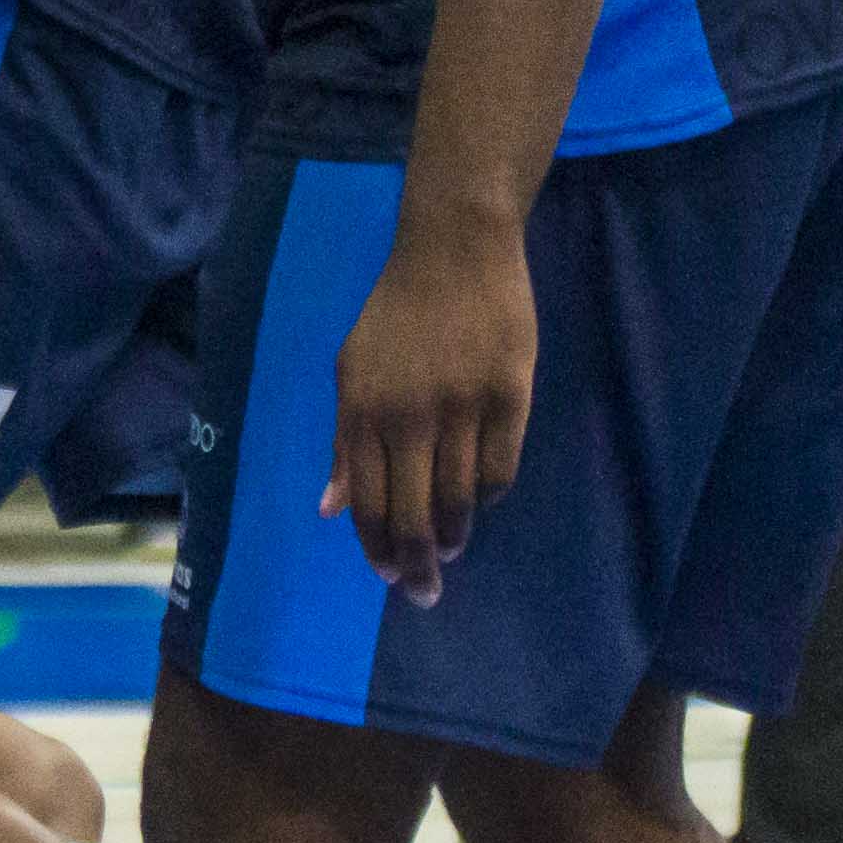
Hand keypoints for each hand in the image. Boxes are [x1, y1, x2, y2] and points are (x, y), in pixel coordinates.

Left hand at [326, 219, 533, 604]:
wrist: (456, 249)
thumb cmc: (396, 311)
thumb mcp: (352, 368)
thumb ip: (344, 441)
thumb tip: (331, 509)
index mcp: (364, 410)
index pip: (368, 503)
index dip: (378, 549)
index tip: (391, 576)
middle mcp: (410, 416)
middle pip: (414, 515)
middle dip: (418, 566)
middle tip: (426, 592)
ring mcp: (464, 408)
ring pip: (461, 500)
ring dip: (455, 534)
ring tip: (452, 546)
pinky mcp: (511, 396)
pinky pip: (501, 469)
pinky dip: (490, 495)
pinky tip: (482, 498)